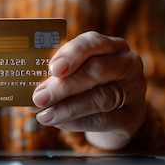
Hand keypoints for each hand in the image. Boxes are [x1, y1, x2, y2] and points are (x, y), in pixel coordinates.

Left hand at [31, 31, 146, 149]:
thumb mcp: (78, 74)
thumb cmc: (89, 88)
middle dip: (64, 85)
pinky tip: (59, 123)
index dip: (72, 53)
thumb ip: (59, 76)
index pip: (93, 42)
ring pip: (100, 98)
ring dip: (67, 108)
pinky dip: (77, 122)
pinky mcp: (134, 116)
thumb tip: (30, 86)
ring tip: (44, 115)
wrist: (114, 116)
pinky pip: (103, 120)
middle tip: (39, 96)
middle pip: (97, 71)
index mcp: (112, 46)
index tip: (52, 68)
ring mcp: (135, 90)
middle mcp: (128, 63)